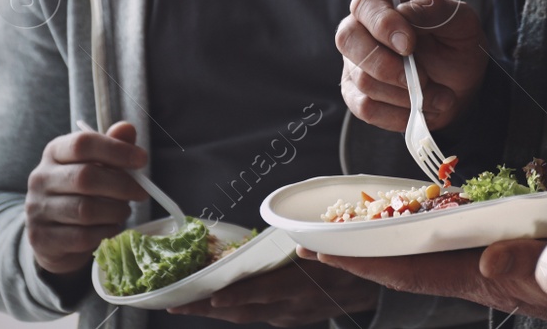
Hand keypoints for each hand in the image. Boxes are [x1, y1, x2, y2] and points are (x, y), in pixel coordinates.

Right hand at [25, 121, 148, 275]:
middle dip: (122, 185)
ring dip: (114, 211)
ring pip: (85, 210)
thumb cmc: (82, 191)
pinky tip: (110, 227)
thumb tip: (127, 128)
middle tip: (142, 192)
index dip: (116, 150)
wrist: (54, 233)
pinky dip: (104, 232)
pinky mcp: (42, 239)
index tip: (142, 159)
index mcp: (55, 152)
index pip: (83, 143)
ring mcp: (37, 210)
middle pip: (85, 177)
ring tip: (124, 210)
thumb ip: (113, 146)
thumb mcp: (97, 164)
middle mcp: (40, 178)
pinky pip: (82, 236)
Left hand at [166, 260, 378, 325]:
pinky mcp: (288, 320)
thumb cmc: (348, 259)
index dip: (235, 296)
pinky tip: (217, 304)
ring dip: (215, 312)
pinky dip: (235, 309)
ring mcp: (289, 316)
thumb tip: (272, 228)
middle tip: (175, 306)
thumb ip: (301, 240)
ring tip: (184, 306)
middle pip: (243, 311)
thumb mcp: (329, 244)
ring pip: (246, 316)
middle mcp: (291, 306)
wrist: (370, 290)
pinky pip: (257, 314)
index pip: (261, 292)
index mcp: (301, 285)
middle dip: (206, 310)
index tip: (210, 298)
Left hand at [306, 239, 546, 316]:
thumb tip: (489, 257)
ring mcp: (476, 260)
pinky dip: (416, 228)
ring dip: (381, 240)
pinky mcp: (491, 247)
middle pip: (399, 262)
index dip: (362, 261)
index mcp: (473, 277)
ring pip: (416, 251)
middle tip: (311, 239)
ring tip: (345, 226)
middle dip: (356, 253)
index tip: (322, 250)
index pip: (404, 271)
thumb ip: (524, 262)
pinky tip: (407, 219)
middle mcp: (466, 270)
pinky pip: (441, 239)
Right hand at [336, 0, 486, 130]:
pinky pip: (366, 108)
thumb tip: (405, 11)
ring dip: (406, 94)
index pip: (366, 5)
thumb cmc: (457, 44)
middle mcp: (361, 27)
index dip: (384, 25)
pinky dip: (398, 114)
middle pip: (348, 40)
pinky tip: (421, 109)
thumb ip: (436, 10)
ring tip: (438, 95)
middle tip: (423, 79)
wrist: (460, 84)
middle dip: (388, 66)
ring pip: (362, 79)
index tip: (409, 45)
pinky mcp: (355, 94)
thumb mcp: (462, 22)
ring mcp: (354, 62)